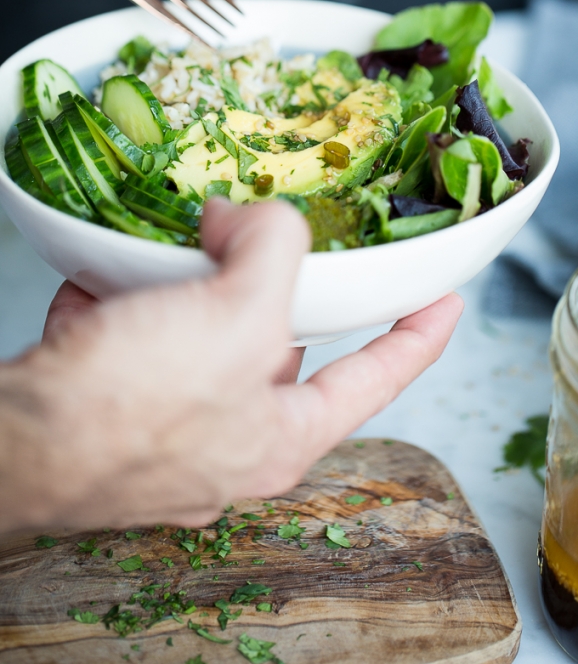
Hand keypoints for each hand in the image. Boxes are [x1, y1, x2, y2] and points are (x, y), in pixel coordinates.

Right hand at [0, 199, 461, 531]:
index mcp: (283, 434)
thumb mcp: (235, 321)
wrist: (11, 444)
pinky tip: (107, 277)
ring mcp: (166, 423)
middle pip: (277, 339)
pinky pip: (134, 332)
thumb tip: (250, 220)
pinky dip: (125, 296)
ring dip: (185, 280)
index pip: (378, 376)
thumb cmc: (130, 411)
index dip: (420, 333)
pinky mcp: (110, 402)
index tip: (448, 299)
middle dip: (266, 278)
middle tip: (257, 230)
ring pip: (198, 327)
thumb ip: (272, 252)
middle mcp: (230, 435)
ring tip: (176, 240)